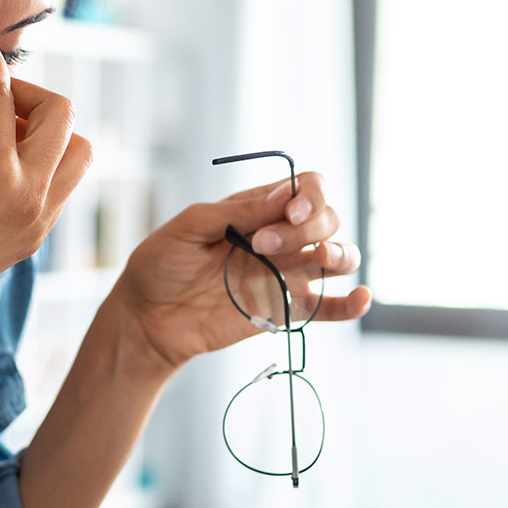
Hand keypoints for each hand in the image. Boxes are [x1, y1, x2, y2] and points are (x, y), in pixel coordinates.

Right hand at [0, 29, 92, 333]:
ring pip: (77, 152)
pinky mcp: (36, 238)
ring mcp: (38, 221)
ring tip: (2, 133)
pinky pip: (63, 185)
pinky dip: (44, 163)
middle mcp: (28, 195)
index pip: (4, 94)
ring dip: (48, 131)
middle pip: (62, 115)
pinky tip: (0, 164)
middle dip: (28, 94)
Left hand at [110, 171, 371, 371]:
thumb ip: (236, 211)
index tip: (288, 211)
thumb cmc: (160, 266)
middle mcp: (280, 237)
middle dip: (306, 226)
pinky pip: (330, 307)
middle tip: (262, 245)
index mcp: (258, 209)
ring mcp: (286, 274)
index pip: (307, 189)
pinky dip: (352, 303)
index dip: (310, 196)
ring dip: (340, 252)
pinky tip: (360, 298)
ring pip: (338, 256)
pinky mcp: (286, 310)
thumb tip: (283, 196)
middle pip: (326, 219)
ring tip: (321, 258)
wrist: (147, 318)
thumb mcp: (188, 228)